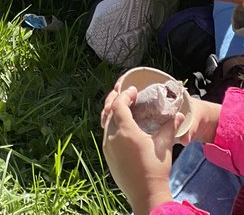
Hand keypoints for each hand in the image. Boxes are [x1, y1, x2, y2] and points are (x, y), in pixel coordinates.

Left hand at [101, 88, 176, 213]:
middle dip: (116, 99)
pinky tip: (121, 127)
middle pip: (109, 111)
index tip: (133, 90)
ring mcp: (107, 147)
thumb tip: (179, 115)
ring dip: (113, 112)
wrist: (146, 195)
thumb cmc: (156, 170)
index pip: (119, 104)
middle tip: (125, 94)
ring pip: (106, 122)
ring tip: (123, 108)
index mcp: (125, 131)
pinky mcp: (107, 155)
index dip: (125, 94)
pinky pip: (106, 134)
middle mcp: (112, 136)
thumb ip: (170, 127)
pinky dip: (112, 125)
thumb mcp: (164, 145)